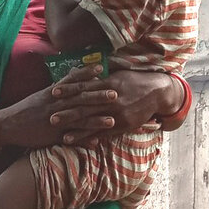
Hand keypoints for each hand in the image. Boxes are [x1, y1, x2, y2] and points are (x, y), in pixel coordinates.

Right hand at [0, 77, 113, 150]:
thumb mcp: (42, 94)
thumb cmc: (26, 109)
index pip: (72, 81)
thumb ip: (60, 85)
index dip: (87, 74)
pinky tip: (96, 142)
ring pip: (78, 119)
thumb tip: (74, 72)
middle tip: (116, 94)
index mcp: (53, 93)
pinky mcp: (51, 135)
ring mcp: (54, 120)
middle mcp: (55, 104)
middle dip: (98, 96)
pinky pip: (70, 138)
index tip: (102, 69)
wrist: (8, 125)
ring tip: (112, 120)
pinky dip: (83, 140)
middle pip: (79, 99)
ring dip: (96, 120)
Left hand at [48, 66, 180, 143]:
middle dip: (66, 111)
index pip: (85, 86)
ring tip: (59, 131)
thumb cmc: (136, 80)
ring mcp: (117, 113)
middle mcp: (112, 98)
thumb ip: (103, 73)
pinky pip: (102, 132)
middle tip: (50, 115)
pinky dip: (88, 136)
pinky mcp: (122, 125)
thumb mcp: (120, 72)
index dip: (68, 89)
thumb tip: (86, 68)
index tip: (54, 91)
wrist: (158, 92)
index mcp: (110, 82)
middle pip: (85, 105)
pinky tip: (76, 140)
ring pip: (91, 120)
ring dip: (74, 127)